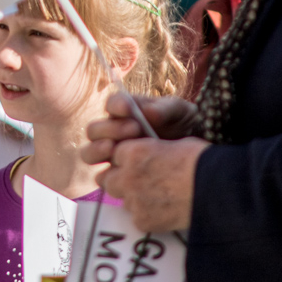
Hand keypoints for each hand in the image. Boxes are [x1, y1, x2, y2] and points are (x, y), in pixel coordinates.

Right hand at [83, 93, 199, 164]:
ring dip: (97, 151)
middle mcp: (112, 132)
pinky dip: (108, 175)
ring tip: (114, 150)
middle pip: (94, 130)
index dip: (117, 105)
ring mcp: (111, 154)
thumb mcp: (181, 113)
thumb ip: (166, 109)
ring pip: (88, 153)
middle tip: (134, 129)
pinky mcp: (116, 175)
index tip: (128, 108)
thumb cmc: (184, 127)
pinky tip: (124, 174)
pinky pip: (102, 177)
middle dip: (110, 129)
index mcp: (125, 111)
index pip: (112, 104)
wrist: (192, 156)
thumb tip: (148, 112)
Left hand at [98, 135, 206, 231]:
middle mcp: (127, 176)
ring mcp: (133, 200)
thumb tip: (152, 155)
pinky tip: (167, 212)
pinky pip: (138, 218)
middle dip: (120, 180)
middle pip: (108, 179)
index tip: (139, 164)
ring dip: (134, 198)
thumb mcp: (175, 144)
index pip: (116, 155)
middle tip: (139, 182)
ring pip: (123, 200)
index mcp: (133, 152)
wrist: (218, 190)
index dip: (127, 160)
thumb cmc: (203, 162)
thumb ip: (153, 150)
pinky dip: (148, 216)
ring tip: (158, 198)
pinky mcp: (142, 221)